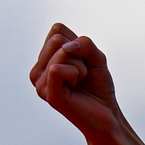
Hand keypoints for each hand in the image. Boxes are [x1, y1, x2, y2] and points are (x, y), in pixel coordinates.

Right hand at [29, 24, 125, 140]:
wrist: (107, 115)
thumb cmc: (98, 86)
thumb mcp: (96, 56)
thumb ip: (84, 43)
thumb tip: (66, 47)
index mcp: (44, 60)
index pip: (57, 29)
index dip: (77, 42)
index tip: (82, 61)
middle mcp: (37, 71)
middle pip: (57, 38)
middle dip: (79, 53)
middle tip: (82, 74)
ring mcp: (40, 83)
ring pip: (60, 51)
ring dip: (80, 65)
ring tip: (79, 82)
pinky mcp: (48, 93)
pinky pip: (58, 68)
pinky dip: (76, 72)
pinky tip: (75, 86)